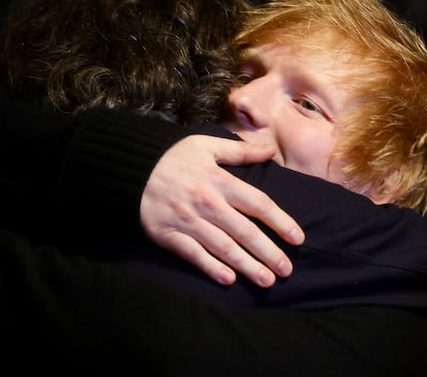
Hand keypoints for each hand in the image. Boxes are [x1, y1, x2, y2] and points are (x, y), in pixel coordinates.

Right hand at [140, 135, 304, 286]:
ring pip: (223, 247)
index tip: (298, 238)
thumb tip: (270, 149)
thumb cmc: (171, 157)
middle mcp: (207, 203)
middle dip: (269, 253)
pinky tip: (228, 280)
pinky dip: (211, 267)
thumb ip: (240, 151)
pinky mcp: (168, 235)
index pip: (259, 204)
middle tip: (287, 270)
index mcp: (220, 181)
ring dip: (247, 266)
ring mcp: (188, 221)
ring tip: (266, 280)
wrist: (128, 169)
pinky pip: (193, 255)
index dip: (281, 222)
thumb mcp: (206, 146)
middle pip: (245, 232)